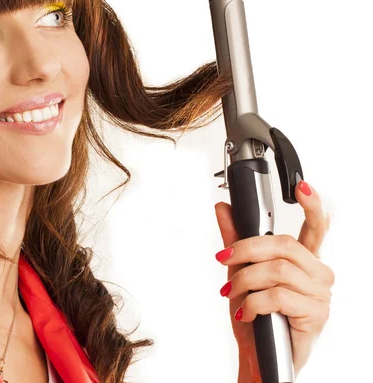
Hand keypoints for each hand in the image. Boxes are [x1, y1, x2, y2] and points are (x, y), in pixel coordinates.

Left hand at [214, 180, 333, 380]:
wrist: (258, 356)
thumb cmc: (256, 315)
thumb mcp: (240, 273)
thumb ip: (235, 240)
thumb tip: (224, 208)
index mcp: (303, 260)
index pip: (315, 227)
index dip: (312, 205)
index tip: (303, 186)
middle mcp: (317, 274)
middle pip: (284, 245)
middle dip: (246, 250)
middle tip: (225, 260)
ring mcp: (319, 295)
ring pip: (277, 270)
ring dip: (245, 281)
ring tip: (234, 295)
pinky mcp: (314, 315)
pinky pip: (278, 296)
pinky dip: (253, 302)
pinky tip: (246, 312)